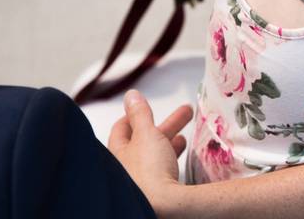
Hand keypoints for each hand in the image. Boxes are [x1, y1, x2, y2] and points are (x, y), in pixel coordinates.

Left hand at [109, 90, 192, 216]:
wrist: (161, 209)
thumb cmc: (148, 173)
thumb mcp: (147, 134)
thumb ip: (141, 114)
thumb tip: (131, 95)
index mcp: (118, 152)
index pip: (122, 129)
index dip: (134, 116)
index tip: (144, 108)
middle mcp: (126, 169)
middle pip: (145, 142)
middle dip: (166, 126)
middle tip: (185, 113)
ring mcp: (140, 183)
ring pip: (155, 158)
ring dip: (170, 145)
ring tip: (185, 139)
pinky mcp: (155, 195)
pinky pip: (163, 173)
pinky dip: (171, 163)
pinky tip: (182, 164)